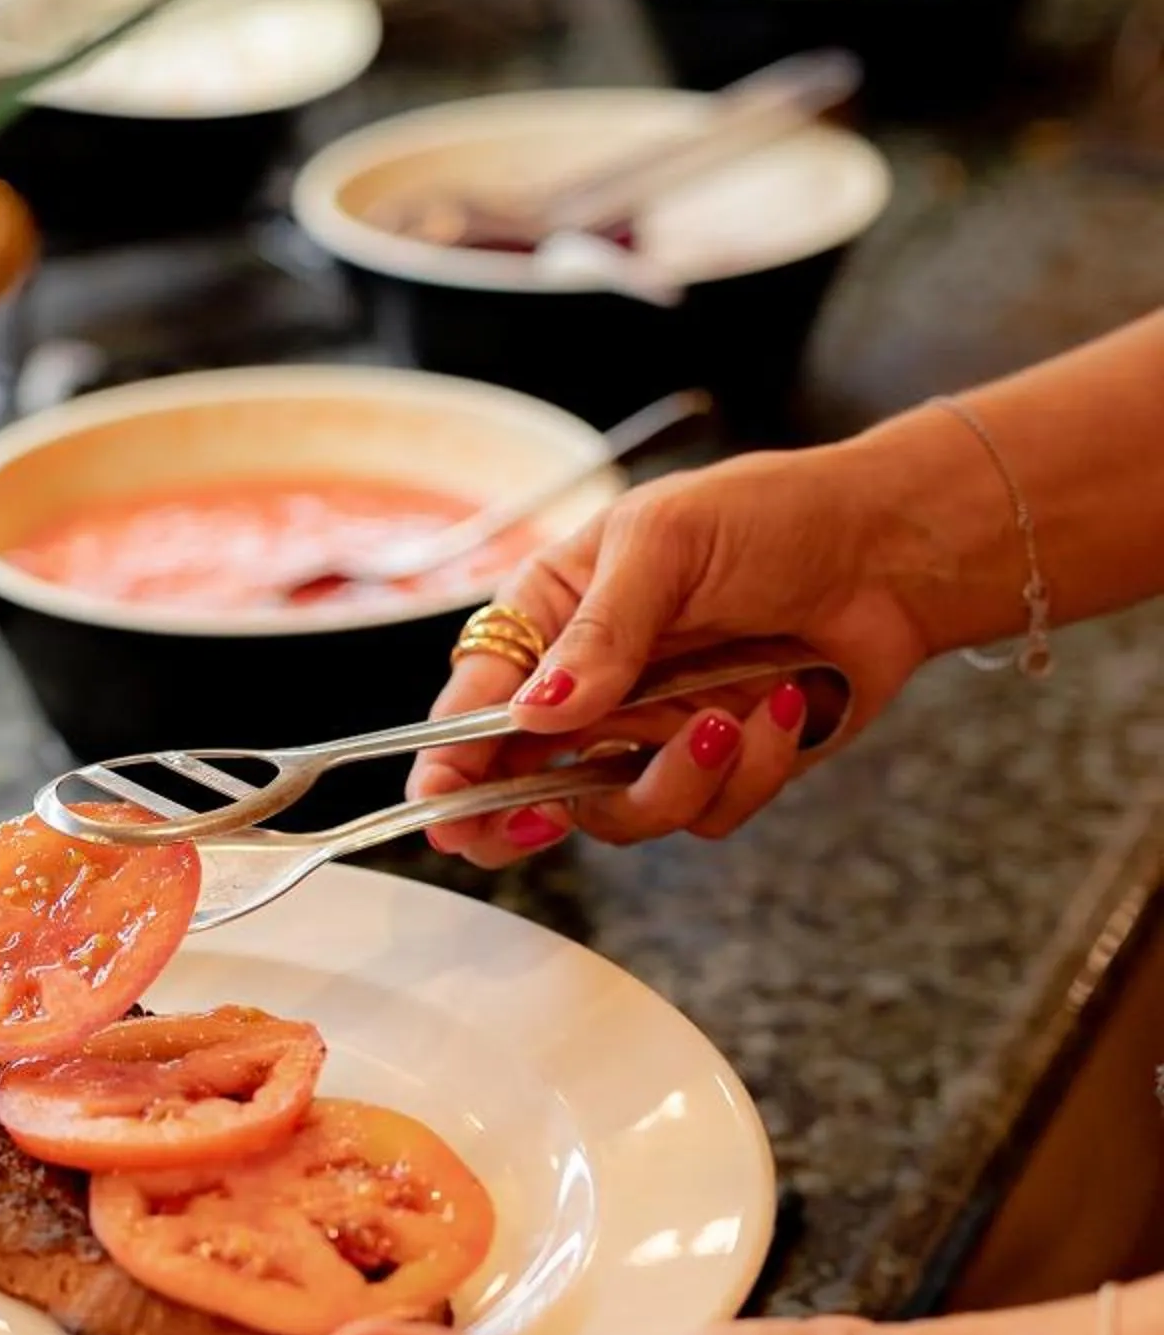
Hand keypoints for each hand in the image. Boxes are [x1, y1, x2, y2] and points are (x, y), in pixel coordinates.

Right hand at [413, 437, 934, 868]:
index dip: (450, 763)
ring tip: (728, 714)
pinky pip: (707, 815)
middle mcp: (590, 691)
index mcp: (552, 620)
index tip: (445, 801)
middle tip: (546, 816)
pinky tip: (787, 703)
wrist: (888, 552)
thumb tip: (533, 713)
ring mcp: (651, 736)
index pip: (474, 706)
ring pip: (619, 816)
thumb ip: (599, 633)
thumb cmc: (771, 518)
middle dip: (528, 815)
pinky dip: (751, 767)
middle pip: (519, 788)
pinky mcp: (717, 771)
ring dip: (677, 778)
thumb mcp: (667, 544)